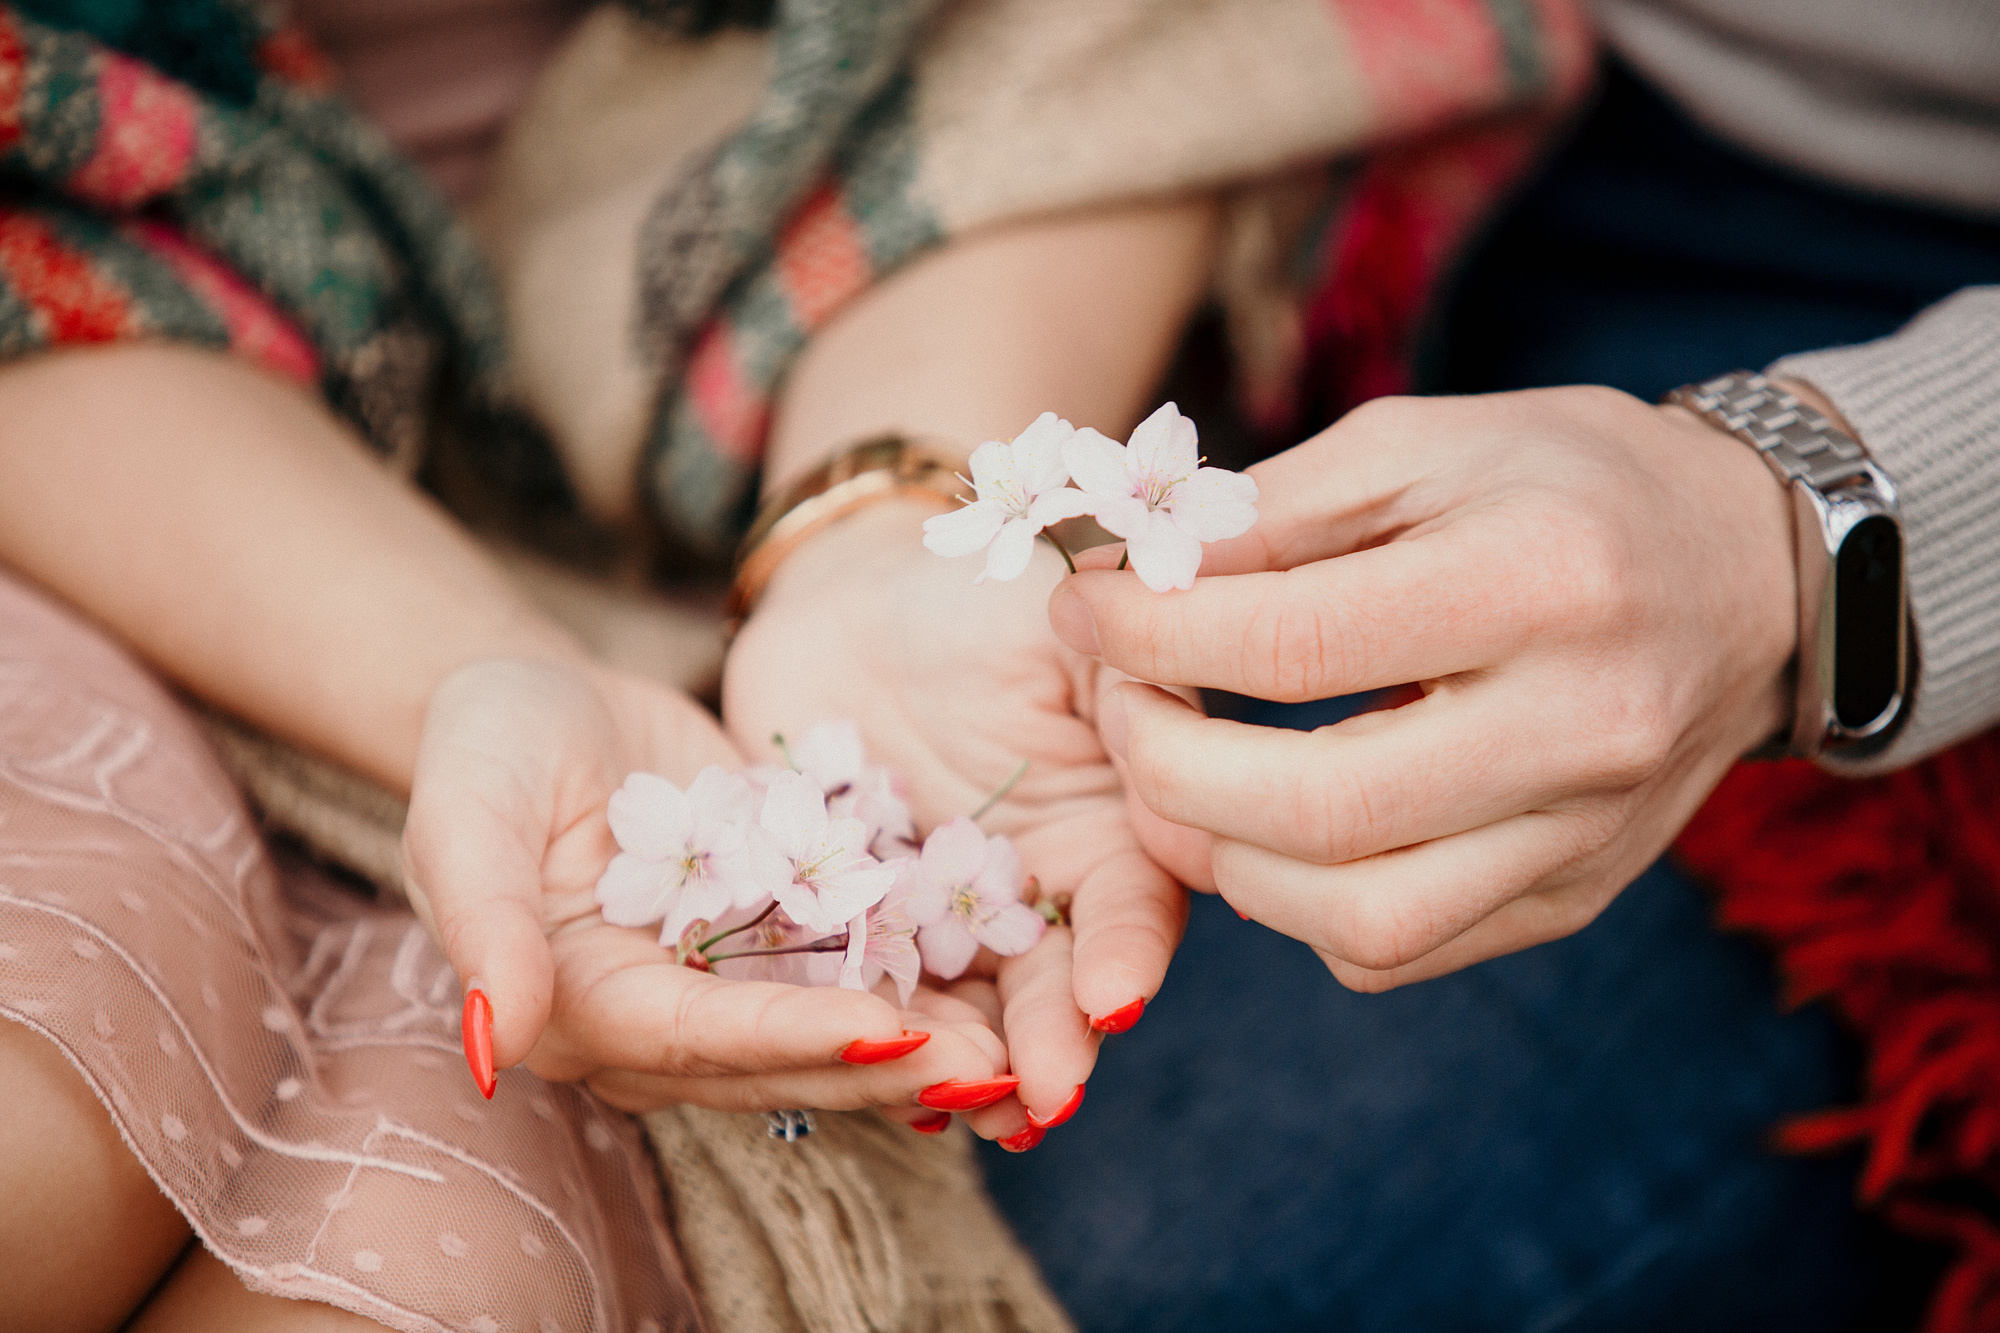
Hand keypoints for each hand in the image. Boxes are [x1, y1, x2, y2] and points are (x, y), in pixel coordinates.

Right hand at [402, 657, 1012, 1111]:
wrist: (546, 702)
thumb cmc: (489, 744)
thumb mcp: (468, 810)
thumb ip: (485, 923)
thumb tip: (494, 1046)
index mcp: (580, 1009)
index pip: (698, 1039)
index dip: (792, 1039)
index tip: (887, 1032)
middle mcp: (658, 1023)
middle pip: (780, 1059)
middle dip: (887, 1064)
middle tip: (997, 1064)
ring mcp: (723, 988)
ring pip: (831, 1034)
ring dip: (924, 1045)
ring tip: (1021, 1048)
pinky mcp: (774, 945)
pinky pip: (854, 974)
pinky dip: (923, 985)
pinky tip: (1004, 986)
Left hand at [724, 501, 1186, 1140]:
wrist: (846, 595)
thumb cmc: (977, 591)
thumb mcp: (1075, 615)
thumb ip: (1138, 675)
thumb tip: (1188, 745)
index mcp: (1116, 822)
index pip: (1136, 901)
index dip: (1127, 952)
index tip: (1111, 1003)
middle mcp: (1044, 889)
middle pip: (1059, 980)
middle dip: (1054, 1041)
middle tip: (1042, 1097)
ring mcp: (952, 918)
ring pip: (972, 1005)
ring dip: (974, 1064)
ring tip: (969, 1111)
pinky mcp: (860, 927)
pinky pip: (872, 990)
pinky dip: (877, 1038)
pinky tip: (879, 1079)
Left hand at [1048, 385, 1796, 989]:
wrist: (1752, 578)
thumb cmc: (1568, 486)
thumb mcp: (1426, 442)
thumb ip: (1274, 513)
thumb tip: (1128, 582)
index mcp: (1544, 581)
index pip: (1296, 644)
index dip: (1151, 634)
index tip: (1084, 610)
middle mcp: (1581, 727)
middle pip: (1317, 810)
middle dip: (1165, 766)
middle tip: (1116, 708)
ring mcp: (1586, 835)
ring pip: (1356, 920)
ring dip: (1220, 857)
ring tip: (1176, 776)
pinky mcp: (1575, 895)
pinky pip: (1397, 952)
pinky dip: (1296, 907)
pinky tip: (1267, 828)